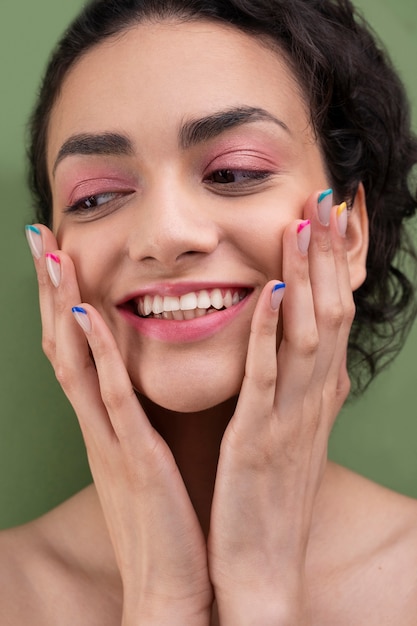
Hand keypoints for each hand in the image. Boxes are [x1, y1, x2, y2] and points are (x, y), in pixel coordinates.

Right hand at [27, 226, 211, 625]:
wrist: (169, 588)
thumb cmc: (167, 521)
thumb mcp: (151, 460)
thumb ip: (144, 422)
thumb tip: (146, 386)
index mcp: (108, 424)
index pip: (80, 350)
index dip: (67, 301)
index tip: (62, 254)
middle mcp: (99, 424)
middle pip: (66, 344)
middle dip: (53, 290)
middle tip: (41, 237)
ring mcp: (110, 439)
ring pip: (77, 361)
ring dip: (64, 307)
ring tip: (54, 257)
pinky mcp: (133, 457)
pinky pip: (110, 399)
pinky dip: (96, 357)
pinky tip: (88, 317)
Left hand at [208, 192, 353, 624]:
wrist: (263, 563)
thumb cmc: (272, 493)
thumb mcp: (294, 430)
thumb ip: (299, 385)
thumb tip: (306, 344)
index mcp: (318, 394)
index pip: (337, 314)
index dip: (337, 264)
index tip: (333, 217)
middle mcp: (314, 397)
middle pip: (331, 310)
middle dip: (329, 253)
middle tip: (326, 198)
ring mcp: (290, 415)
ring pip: (308, 332)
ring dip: (307, 277)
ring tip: (302, 223)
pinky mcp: (258, 436)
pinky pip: (268, 376)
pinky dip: (272, 332)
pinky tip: (271, 293)